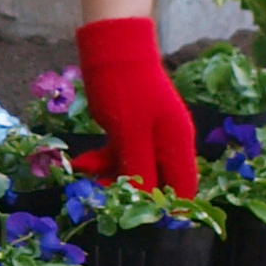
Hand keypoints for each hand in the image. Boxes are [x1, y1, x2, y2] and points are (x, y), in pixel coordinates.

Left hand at [76, 15, 197, 195]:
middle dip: (130, 191)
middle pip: (157, 181)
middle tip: (100, 196)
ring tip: (83, 175)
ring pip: (135, 167)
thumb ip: (140, 167)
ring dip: (109, 175)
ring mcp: (151, 134)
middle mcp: (170, 142)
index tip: (140, 219)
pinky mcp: (132, 127)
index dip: (167, 208)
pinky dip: (104, 159)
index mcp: (178, 145)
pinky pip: (121, 152)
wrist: (114, 46)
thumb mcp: (130, 133)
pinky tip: (82, 162)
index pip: (184, 189)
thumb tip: (147, 200)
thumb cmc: (125, 88)